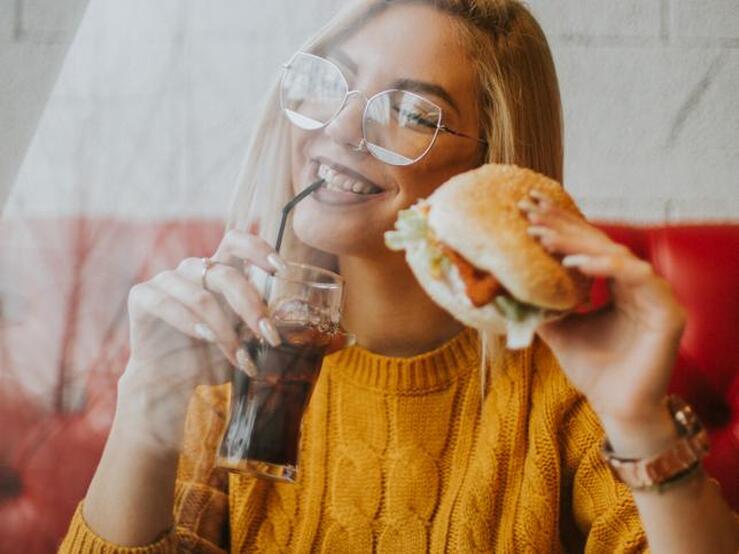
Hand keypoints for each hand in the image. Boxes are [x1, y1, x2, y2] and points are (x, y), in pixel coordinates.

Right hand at [118, 228, 285, 449]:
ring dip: (225, 329)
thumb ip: (297, 339)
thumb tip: (349, 339)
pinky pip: (166, 302)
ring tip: (240, 358)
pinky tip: (205, 338)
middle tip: (270, 337)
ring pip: (200, 294)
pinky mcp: (143, 297)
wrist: (171, 384)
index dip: (258, 249)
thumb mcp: (258, 347)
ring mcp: (166, 281)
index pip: (237, 242)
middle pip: (226, 273)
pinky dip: (189, 322)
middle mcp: (193, 270)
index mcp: (220, 271)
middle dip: (251, 305)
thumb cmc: (217, 358)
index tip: (281, 270)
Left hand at [519, 192, 686, 438]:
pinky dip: (604, 267)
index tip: (527, 211)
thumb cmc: (593, 370)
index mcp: (617, 285)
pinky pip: (636, 277)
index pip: (587, 247)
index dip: (559, 226)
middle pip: (599, 243)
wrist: (617, 409)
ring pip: (615, 254)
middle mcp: (638, 284)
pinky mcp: (668, 311)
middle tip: (529, 211)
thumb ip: (542, 305)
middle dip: (563, 225)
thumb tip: (506, 286)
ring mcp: (656, 295)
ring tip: (543, 238)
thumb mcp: (559, 330)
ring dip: (577, 243)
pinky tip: (573, 264)